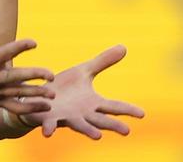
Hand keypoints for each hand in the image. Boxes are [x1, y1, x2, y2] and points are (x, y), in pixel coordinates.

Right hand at [0, 0, 54, 114]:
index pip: (5, 53)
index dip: (20, 47)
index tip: (34, 42)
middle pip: (16, 77)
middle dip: (34, 76)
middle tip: (50, 75)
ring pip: (18, 94)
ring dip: (36, 94)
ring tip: (52, 92)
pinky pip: (14, 108)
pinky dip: (29, 108)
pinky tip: (44, 107)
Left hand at [22, 45, 144, 138]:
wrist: (39, 97)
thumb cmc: (65, 88)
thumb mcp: (83, 71)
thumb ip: (102, 62)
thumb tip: (124, 47)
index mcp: (92, 103)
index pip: (113, 107)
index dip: (127, 110)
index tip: (142, 113)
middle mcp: (82, 114)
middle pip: (100, 120)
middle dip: (112, 125)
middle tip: (126, 130)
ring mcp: (66, 118)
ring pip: (79, 125)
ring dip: (87, 130)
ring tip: (98, 136)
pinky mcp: (48, 119)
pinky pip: (50, 124)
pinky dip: (50, 127)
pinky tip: (48, 132)